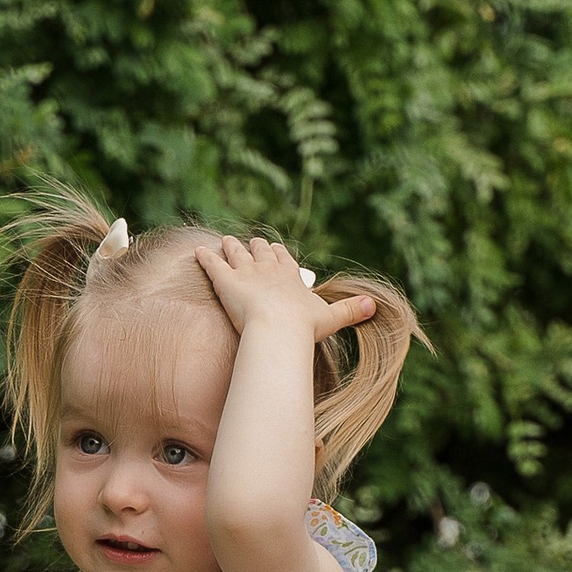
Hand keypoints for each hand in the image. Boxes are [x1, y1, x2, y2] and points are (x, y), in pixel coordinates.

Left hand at [191, 232, 376, 345]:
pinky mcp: (225, 280)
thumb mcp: (330, 319)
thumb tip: (375, 305)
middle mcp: (268, 269)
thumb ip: (350, 311)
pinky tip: (197, 251)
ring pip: (236, 253)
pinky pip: (212, 264)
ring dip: (231, 247)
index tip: (275, 248)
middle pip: (261, 251)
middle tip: (251, 243)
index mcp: (291, 276)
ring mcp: (246, 272)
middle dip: (256, 247)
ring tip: (226, 241)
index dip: (279, 254)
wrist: (278, 330)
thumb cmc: (303, 328)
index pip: (284, 259)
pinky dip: (204, 257)